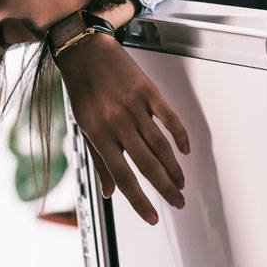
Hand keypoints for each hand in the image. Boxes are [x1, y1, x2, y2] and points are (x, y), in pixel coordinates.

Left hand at [56, 33, 190, 224]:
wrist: (83, 50)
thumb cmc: (81, 88)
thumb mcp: (83, 126)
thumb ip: (98, 160)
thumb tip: (109, 192)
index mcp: (99, 135)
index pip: (124, 177)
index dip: (140, 201)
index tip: (152, 217)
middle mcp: (117, 123)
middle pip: (147, 164)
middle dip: (165, 188)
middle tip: (178, 202)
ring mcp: (134, 106)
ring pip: (160, 145)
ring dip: (174, 167)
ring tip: (181, 183)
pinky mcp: (147, 91)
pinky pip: (169, 117)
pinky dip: (180, 135)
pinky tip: (185, 150)